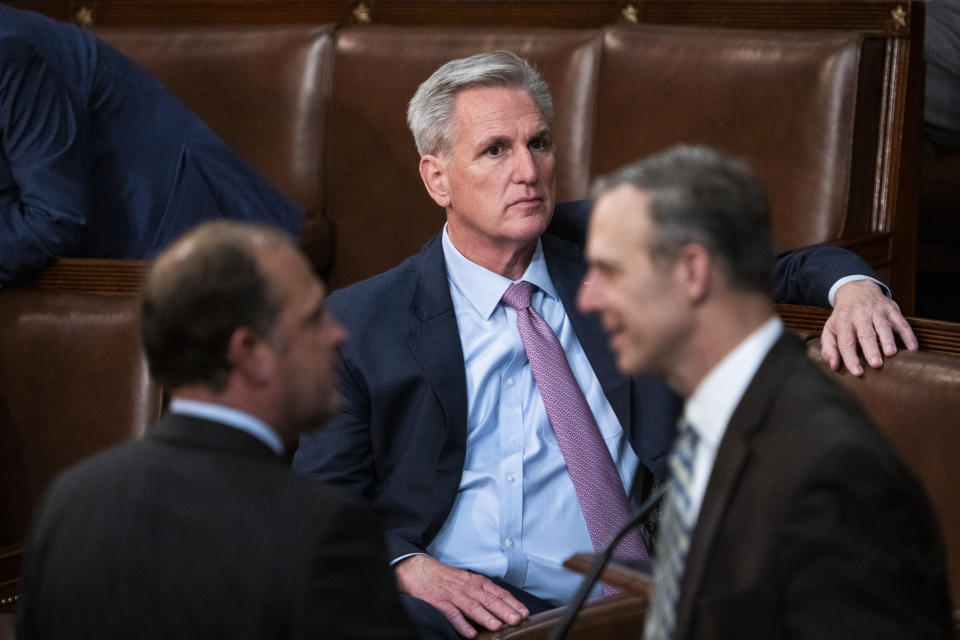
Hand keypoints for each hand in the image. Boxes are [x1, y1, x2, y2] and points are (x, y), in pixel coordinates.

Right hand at [394, 554, 529, 637]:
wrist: (420, 570)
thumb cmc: (446, 578)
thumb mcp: (468, 581)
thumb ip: (483, 593)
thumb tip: (501, 608)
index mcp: (476, 582)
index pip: (499, 592)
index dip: (512, 603)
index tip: (524, 612)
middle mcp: (468, 587)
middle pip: (489, 599)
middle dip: (505, 610)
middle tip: (517, 620)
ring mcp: (454, 595)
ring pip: (473, 606)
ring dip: (486, 616)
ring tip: (497, 626)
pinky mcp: (440, 602)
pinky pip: (452, 614)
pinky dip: (461, 624)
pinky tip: (469, 633)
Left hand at [820, 280, 917, 375]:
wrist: (856, 290)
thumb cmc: (844, 316)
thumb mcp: (830, 329)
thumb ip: (829, 348)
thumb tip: (833, 366)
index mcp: (844, 322)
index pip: (846, 342)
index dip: (851, 358)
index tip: (857, 372)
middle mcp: (860, 316)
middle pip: (865, 334)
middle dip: (871, 349)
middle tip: (876, 364)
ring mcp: (877, 312)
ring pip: (883, 326)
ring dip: (888, 340)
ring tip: (891, 353)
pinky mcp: (891, 309)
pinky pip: (902, 322)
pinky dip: (908, 334)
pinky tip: (912, 347)